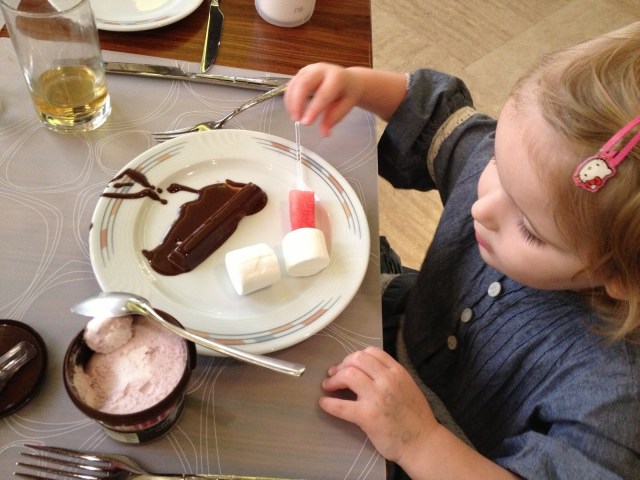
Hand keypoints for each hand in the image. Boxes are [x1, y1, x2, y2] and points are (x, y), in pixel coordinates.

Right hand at [284, 63, 364, 135]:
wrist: (347, 79)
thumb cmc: (347, 93)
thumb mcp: (346, 106)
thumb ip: (334, 118)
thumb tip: (324, 133)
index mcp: (336, 77)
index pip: (323, 94)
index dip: (313, 109)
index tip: (306, 123)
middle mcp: (321, 70)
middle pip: (304, 83)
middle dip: (297, 102)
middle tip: (296, 120)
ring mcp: (309, 70)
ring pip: (295, 83)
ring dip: (291, 102)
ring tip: (294, 117)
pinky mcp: (301, 73)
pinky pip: (291, 85)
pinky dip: (289, 99)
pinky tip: (292, 111)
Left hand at [319, 346, 438, 463]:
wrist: (423, 443)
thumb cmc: (416, 418)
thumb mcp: (407, 386)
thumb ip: (390, 376)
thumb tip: (366, 371)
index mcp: (398, 372)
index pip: (371, 352)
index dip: (355, 356)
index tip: (348, 364)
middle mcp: (387, 380)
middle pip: (357, 359)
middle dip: (342, 364)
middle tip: (334, 374)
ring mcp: (376, 397)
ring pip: (348, 375)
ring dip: (334, 379)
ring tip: (329, 386)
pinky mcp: (367, 416)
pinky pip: (341, 406)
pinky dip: (329, 403)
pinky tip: (324, 403)